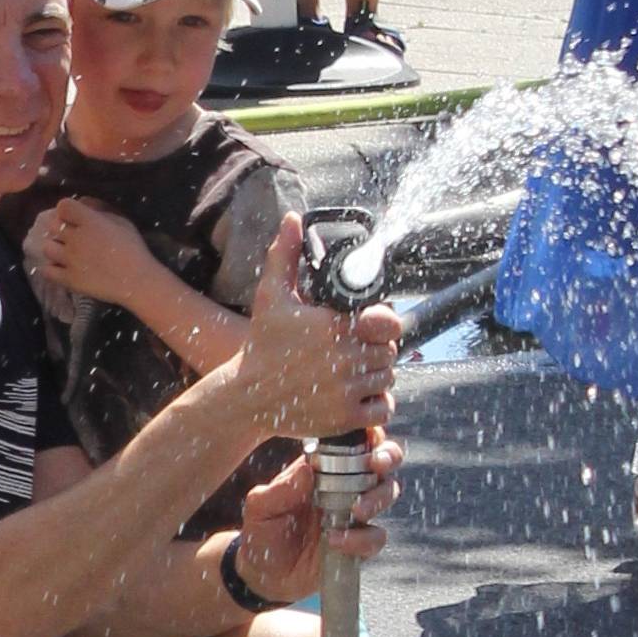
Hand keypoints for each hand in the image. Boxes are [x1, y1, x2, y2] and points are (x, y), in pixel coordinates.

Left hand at [34, 197, 166, 308]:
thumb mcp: (122, 221)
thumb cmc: (133, 249)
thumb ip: (100, 209)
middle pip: (52, 226)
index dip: (66, 210)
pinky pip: (47, 271)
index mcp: (89, 222)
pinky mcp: (68, 279)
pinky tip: (62, 268)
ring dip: (55, 248)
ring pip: (47, 248)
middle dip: (60, 228)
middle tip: (70, 235)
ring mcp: (69, 260)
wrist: (137, 281)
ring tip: (66, 253)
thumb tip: (82, 202)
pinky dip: (52, 268)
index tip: (73, 216)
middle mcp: (75, 238)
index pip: (63, 206)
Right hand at [228, 213, 400, 437]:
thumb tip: (292, 219)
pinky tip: (358, 394)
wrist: (247, 396)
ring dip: (377, 375)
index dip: (380, 324)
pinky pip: (384, 408)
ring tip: (353, 370)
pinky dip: (377, 403)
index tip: (366, 327)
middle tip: (355, 349)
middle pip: (390, 351)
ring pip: (388, 378)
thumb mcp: (271, 296)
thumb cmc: (263, 345)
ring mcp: (347, 389)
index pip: (387, 322)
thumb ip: (286, 255)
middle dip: (377, 349)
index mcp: (334, 325)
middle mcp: (345, 357)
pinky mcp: (346, 417)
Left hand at [234, 431, 406, 603]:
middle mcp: (346, 485)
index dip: (368, 433)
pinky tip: (336, 541)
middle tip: (376, 464)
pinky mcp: (360, 543)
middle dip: (387, 456)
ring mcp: (355, 514)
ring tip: (356, 510)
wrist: (264, 574)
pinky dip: (362, 538)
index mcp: (323, 467)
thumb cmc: (262, 530)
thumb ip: (280, 490)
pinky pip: (376, 536)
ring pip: (387, 493)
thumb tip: (307, 470)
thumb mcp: (261, 507)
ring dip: (378, 498)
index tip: (369, 434)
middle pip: (383, 461)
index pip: (353, 442)